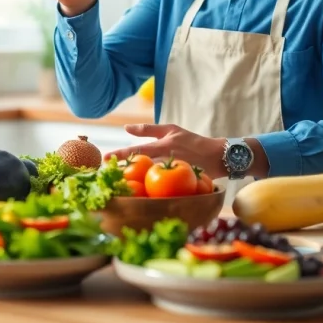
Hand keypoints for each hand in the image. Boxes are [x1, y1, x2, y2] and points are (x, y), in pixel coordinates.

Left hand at [102, 123, 227, 178]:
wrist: (217, 156)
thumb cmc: (192, 141)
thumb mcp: (171, 129)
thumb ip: (148, 129)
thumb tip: (126, 128)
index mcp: (162, 146)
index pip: (137, 150)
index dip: (120, 154)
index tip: (105, 158)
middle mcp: (165, 160)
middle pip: (140, 168)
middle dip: (124, 172)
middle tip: (108, 175)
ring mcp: (172, 174)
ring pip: (150, 180)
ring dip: (136, 182)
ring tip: (120, 185)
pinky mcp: (180, 185)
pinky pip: (163, 189)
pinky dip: (152, 190)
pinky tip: (142, 194)